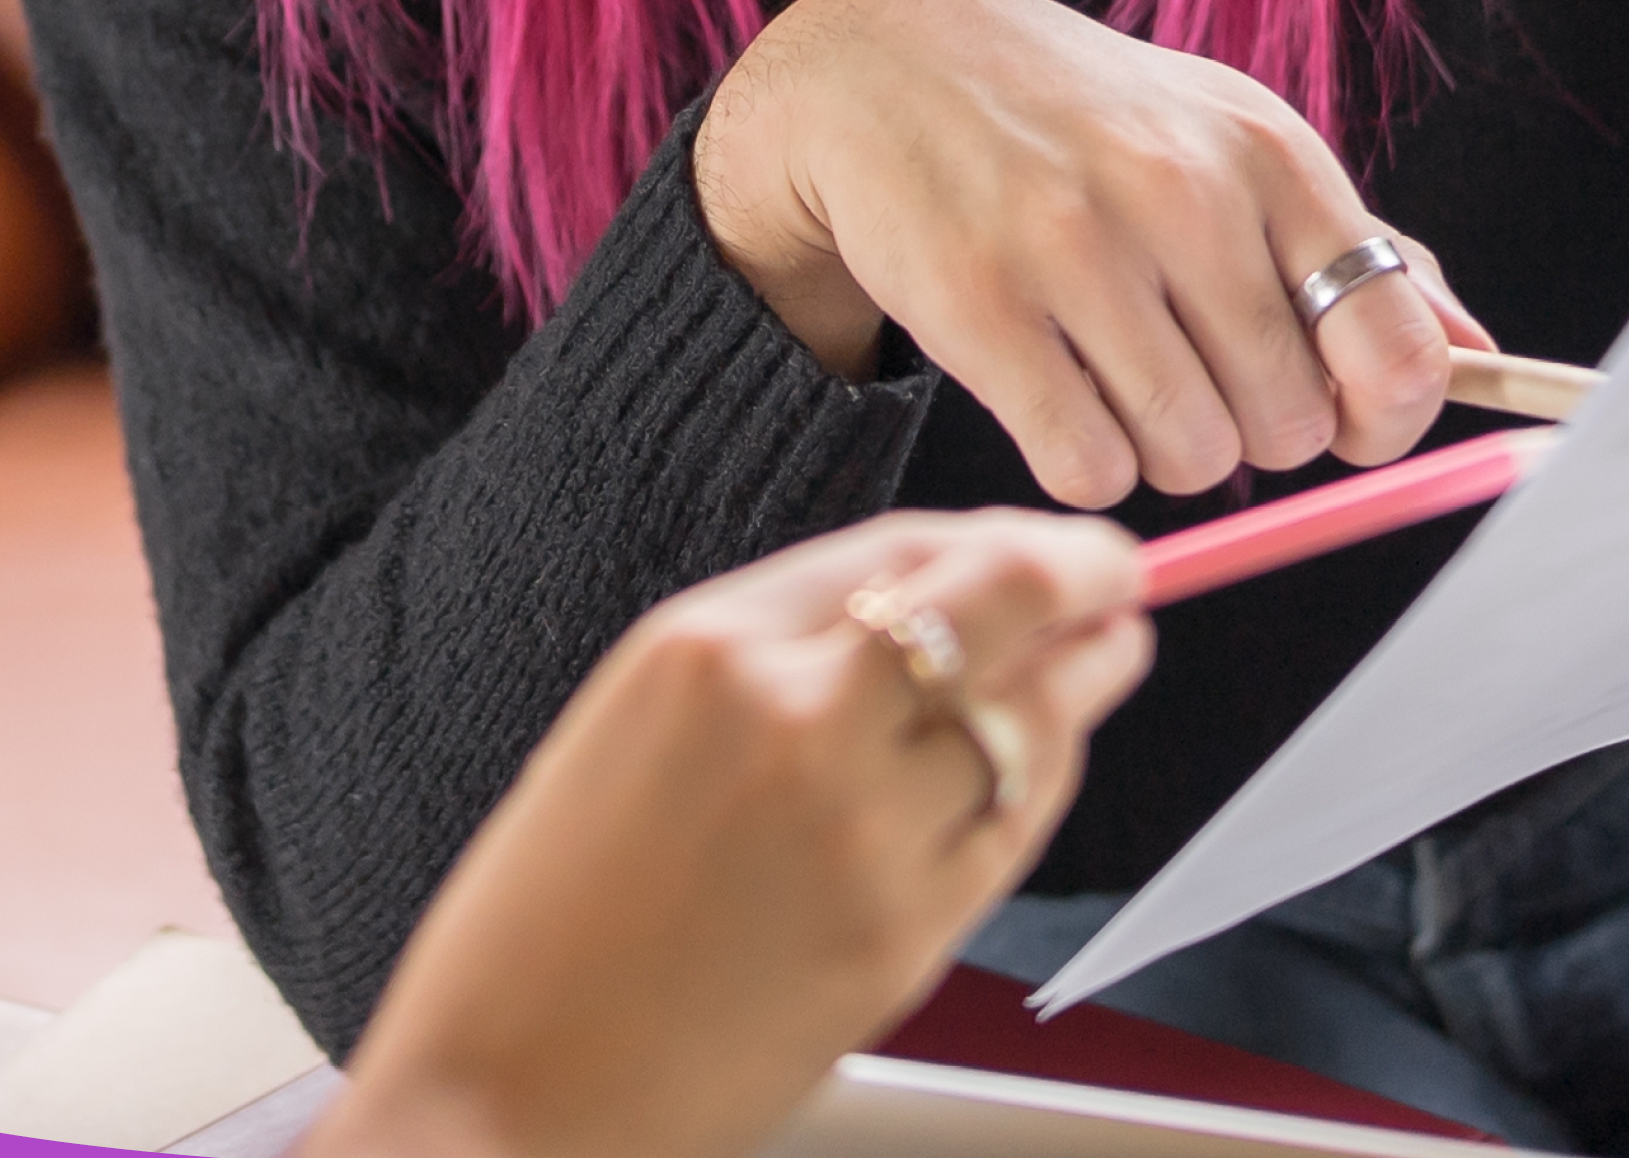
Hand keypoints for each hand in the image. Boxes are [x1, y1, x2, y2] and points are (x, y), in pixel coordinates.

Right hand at [320, 511, 1151, 1157]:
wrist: (514, 1092)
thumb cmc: (552, 918)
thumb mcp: (636, 726)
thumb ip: (774, 657)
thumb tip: (921, 607)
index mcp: (709, 647)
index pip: (907, 546)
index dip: (998, 536)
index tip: (1037, 542)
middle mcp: (799, 716)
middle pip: (1002, 598)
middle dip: (1082, 572)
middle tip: (1114, 572)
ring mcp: (862, 828)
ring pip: (1032, 717)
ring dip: (1086, 677)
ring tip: (1110, 654)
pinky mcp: (902, 936)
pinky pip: (1016, 827)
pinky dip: (1047, 780)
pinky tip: (1048, 762)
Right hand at [691, 0, 1487, 506]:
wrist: (891, 66)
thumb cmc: (1089, 119)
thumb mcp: (1230, 141)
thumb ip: (1356, 250)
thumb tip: (1474, 353)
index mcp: (1269, 151)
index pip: (1397, 347)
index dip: (1384, 418)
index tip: (1342, 418)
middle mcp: (1183, 190)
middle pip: (1287, 427)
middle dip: (1244, 427)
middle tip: (1183, 365)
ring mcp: (1074, 245)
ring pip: (1187, 459)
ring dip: (1156, 445)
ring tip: (1109, 366)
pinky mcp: (979, 304)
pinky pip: (1086, 468)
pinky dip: (1078, 457)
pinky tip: (1049, 384)